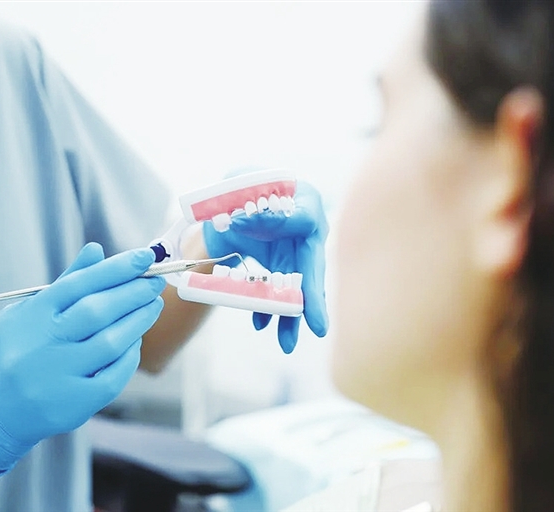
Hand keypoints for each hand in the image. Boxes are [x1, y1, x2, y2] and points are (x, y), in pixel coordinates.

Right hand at [0, 243, 164, 477]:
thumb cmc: (19, 351)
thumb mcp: (29, 312)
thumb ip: (66, 283)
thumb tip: (97, 250)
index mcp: (30, 316)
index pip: (79, 284)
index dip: (115, 268)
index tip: (145, 257)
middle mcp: (41, 345)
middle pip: (96, 311)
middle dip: (133, 292)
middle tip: (156, 281)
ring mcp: (56, 377)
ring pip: (109, 343)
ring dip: (138, 321)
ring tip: (153, 305)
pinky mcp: (72, 404)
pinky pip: (112, 377)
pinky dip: (129, 356)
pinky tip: (136, 341)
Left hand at [203, 180, 328, 352]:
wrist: (236, 200)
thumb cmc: (245, 184)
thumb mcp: (240, 181)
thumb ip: (241, 194)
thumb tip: (241, 219)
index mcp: (305, 201)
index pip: (304, 217)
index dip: (285, 228)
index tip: (261, 232)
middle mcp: (308, 231)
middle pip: (312, 267)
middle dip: (312, 299)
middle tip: (318, 327)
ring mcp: (297, 253)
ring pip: (297, 289)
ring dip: (290, 317)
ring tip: (286, 344)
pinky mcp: (282, 268)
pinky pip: (278, 293)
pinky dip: (267, 309)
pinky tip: (260, 323)